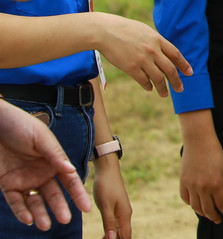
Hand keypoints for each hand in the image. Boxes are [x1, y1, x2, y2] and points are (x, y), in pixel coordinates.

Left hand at [0, 100, 89, 229]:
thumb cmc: (21, 126)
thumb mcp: (41, 138)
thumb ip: (55, 155)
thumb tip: (71, 171)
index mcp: (54, 162)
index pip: (69, 181)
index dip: (78, 194)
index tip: (86, 208)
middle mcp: (41, 174)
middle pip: (53, 195)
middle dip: (60, 208)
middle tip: (65, 219)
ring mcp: (24, 180)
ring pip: (35, 203)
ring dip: (40, 214)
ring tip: (44, 225)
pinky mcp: (7, 185)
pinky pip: (15, 202)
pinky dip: (21, 211)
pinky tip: (27, 219)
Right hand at [92, 13, 191, 97]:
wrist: (105, 31)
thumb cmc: (124, 29)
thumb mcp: (145, 31)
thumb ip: (156, 41)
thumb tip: (165, 52)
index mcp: (158, 39)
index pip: (175, 54)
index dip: (184, 65)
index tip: (190, 73)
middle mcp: (153, 50)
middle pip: (170, 69)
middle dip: (176, 81)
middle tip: (180, 89)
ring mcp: (142, 60)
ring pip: (158, 78)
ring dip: (163, 88)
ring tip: (165, 94)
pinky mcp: (131, 68)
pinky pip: (143, 80)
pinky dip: (148, 86)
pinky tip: (150, 88)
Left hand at [94, 155, 131, 238]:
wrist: (107, 170)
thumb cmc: (106, 186)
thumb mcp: (105, 205)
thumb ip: (109, 222)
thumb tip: (111, 238)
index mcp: (124, 215)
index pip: (125, 236)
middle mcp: (126, 214)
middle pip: (124, 234)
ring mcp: (122, 210)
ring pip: (121, 229)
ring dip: (114, 237)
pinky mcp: (118, 207)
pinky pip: (117, 223)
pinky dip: (112, 231)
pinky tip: (104, 233)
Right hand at [179, 119, 222, 224]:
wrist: (199, 141)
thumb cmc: (216, 153)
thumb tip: (222, 197)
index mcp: (216, 184)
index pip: (222, 204)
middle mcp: (202, 187)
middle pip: (208, 210)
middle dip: (214, 216)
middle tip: (218, 220)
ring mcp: (191, 185)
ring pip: (195, 206)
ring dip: (202, 212)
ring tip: (207, 214)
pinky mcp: (182, 182)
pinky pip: (185, 198)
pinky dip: (190, 203)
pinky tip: (195, 204)